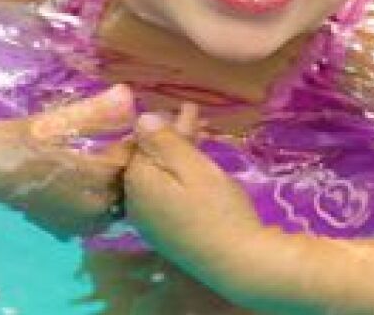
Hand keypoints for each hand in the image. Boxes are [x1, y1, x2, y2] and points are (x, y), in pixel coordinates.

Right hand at [0, 85, 136, 238]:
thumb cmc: (15, 140)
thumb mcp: (53, 121)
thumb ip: (95, 112)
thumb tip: (127, 96)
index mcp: (94, 177)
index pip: (133, 160)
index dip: (135, 141)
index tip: (131, 126)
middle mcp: (91, 206)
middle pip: (125, 184)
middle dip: (125, 164)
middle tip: (117, 141)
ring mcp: (77, 222)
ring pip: (112, 203)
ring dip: (112, 184)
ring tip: (101, 160)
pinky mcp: (64, 228)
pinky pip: (94, 216)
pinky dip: (96, 199)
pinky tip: (85, 182)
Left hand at [124, 105, 262, 286]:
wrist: (239, 263)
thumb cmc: (218, 208)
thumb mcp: (193, 166)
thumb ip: (165, 141)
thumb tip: (142, 118)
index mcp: (136, 182)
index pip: (142, 142)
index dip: (164, 124)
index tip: (188, 109)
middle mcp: (134, 202)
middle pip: (150, 159)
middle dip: (172, 136)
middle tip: (197, 115)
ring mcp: (149, 221)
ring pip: (160, 176)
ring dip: (179, 154)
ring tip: (202, 135)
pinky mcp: (165, 233)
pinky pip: (166, 194)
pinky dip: (179, 177)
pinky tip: (196, 170)